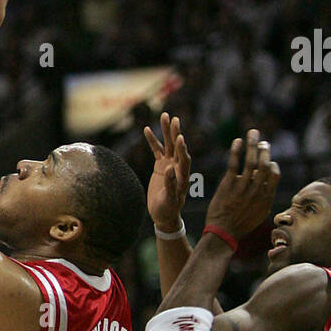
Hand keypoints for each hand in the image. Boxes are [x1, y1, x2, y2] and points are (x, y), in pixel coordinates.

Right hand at [144, 113, 190, 232]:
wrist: (163, 214)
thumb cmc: (168, 210)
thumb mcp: (169, 200)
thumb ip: (171, 185)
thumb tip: (169, 170)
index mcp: (183, 176)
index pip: (184, 159)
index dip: (182, 149)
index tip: (180, 138)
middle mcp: (178, 167)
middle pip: (178, 148)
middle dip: (176, 133)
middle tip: (175, 119)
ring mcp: (170, 165)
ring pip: (169, 145)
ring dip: (166, 131)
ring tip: (165, 115)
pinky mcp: (161, 166)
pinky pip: (157, 150)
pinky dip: (153, 140)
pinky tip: (147, 129)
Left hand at [205, 130, 279, 241]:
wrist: (222, 233)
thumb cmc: (239, 225)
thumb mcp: (258, 214)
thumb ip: (264, 197)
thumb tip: (265, 184)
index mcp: (266, 197)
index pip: (274, 175)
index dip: (272, 164)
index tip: (268, 160)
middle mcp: (256, 191)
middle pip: (265, 165)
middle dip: (265, 150)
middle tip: (262, 142)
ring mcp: (242, 187)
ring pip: (251, 161)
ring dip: (253, 144)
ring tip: (253, 133)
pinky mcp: (228, 185)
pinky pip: (234, 164)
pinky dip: (236, 150)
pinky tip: (237, 141)